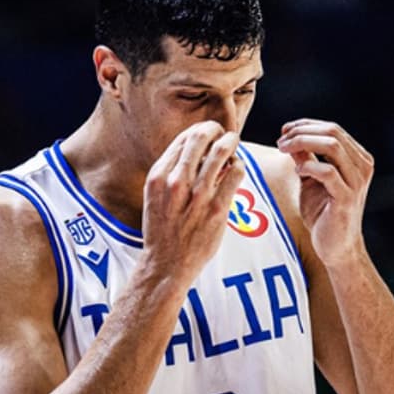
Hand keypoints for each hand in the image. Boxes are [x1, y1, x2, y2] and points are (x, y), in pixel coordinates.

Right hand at [141, 121, 245, 282]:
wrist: (166, 263)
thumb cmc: (163, 228)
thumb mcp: (155, 196)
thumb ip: (170, 173)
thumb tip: (194, 149)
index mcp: (158, 177)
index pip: (182, 139)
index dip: (198, 130)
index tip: (208, 132)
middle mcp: (176, 182)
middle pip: (200, 138)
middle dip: (215, 129)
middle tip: (224, 131)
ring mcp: (198, 195)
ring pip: (221, 152)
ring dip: (231, 142)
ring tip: (234, 141)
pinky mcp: (217, 208)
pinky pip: (235, 173)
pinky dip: (238, 165)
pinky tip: (236, 168)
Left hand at [277, 119, 373, 266]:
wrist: (336, 247)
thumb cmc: (324, 214)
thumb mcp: (311, 180)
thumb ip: (305, 158)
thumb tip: (290, 137)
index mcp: (358, 159)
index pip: (333, 129)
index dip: (306, 125)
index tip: (284, 131)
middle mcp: (362, 166)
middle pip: (333, 131)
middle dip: (302, 131)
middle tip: (281, 140)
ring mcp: (357, 181)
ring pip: (333, 146)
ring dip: (303, 143)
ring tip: (285, 150)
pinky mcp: (347, 197)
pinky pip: (327, 171)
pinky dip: (309, 167)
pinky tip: (299, 172)